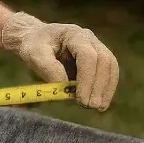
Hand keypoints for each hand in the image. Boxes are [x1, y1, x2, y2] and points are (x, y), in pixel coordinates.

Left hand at [0, 12, 118, 110]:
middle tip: (91, 106)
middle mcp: (89, 39)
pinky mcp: (97, 59)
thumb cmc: (34, 46)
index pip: (88, 56)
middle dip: (99, 86)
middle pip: (104, 61)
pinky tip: (100, 102)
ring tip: (98, 108)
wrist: (36, 39)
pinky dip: (105, 88)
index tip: (81, 99)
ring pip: (110, 67)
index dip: (87, 79)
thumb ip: (49, 69)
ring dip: (106, 89)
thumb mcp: (34, 55)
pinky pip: (108, 73)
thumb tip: (66, 86)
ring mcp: (96, 47)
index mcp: (74, 34)